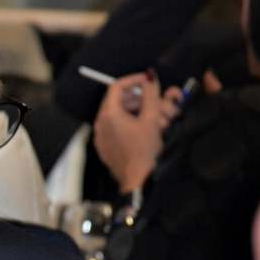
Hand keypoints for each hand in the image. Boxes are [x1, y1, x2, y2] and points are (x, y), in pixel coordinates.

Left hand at [93, 72, 180, 192]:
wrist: (139, 182)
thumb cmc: (144, 153)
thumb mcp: (151, 119)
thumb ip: (150, 94)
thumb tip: (149, 76)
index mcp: (109, 115)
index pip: (117, 86)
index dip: (134, 80)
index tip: (148, 81)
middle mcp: (101, 124)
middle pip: (119, 101)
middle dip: (141, 99)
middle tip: (157, 103)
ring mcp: (102, 137)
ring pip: (120, 115)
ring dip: (140, 113)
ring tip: (159, 119)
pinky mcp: (107, 147)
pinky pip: (117, 129)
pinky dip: (132, 125)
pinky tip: (148, 131)